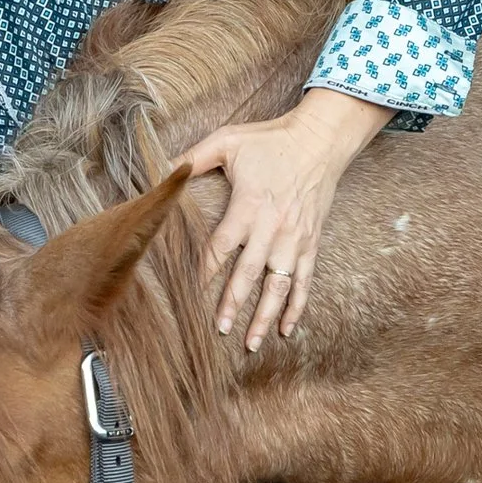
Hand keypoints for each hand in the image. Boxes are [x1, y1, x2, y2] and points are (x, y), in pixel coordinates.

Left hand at [178, 88, 390, 351]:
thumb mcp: (227, 141)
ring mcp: (295, 240)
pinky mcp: (311, 243)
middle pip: (249, 274)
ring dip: (265, 316)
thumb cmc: (271, 140)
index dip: (206, 271)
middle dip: (234, 304)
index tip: (191, 294)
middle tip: (220, 330)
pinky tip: (287, 329)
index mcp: (249, 206)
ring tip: (251, 342)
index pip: (222, 247)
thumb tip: (161, 172)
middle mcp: (273, 229)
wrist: (320, 140)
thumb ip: (193, 157)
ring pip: (279, 286)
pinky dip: (297, 307)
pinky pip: (304, 281)